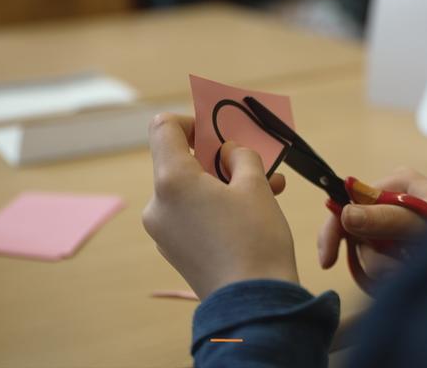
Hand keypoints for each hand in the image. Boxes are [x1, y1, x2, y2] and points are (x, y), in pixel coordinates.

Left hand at [143, 113, 296, 299]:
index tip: (218, 132)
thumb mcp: (255, 185)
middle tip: (252, 161)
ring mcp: (164, 232)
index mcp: (171, 181)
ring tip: (268, 187)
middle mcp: (158, 205)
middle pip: (180, 162)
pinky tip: (252, 212)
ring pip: (191, 191)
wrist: (254, 305)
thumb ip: (240, 156)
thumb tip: (227, 152)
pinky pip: (193, 216)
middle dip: (217, 157)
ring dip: (224, 183)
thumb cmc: (256, 239)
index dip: (191, 121)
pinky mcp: (176, 251)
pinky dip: (217, 207)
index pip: (163, 128)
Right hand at [318, 169, 426, 278]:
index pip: (348, 203)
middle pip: (355, 236)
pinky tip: (411, 276)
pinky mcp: (403, 252)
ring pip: (368, 258)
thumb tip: (346, 215)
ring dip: (388, 272)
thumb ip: (388, 219)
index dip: (334, 231)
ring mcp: (397, 230)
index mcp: (396, 183)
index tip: (328, 260)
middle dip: (373, 258)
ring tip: (415, 270)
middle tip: (395, 269)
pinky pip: (382, 271)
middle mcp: (393, 204)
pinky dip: (393, 280)